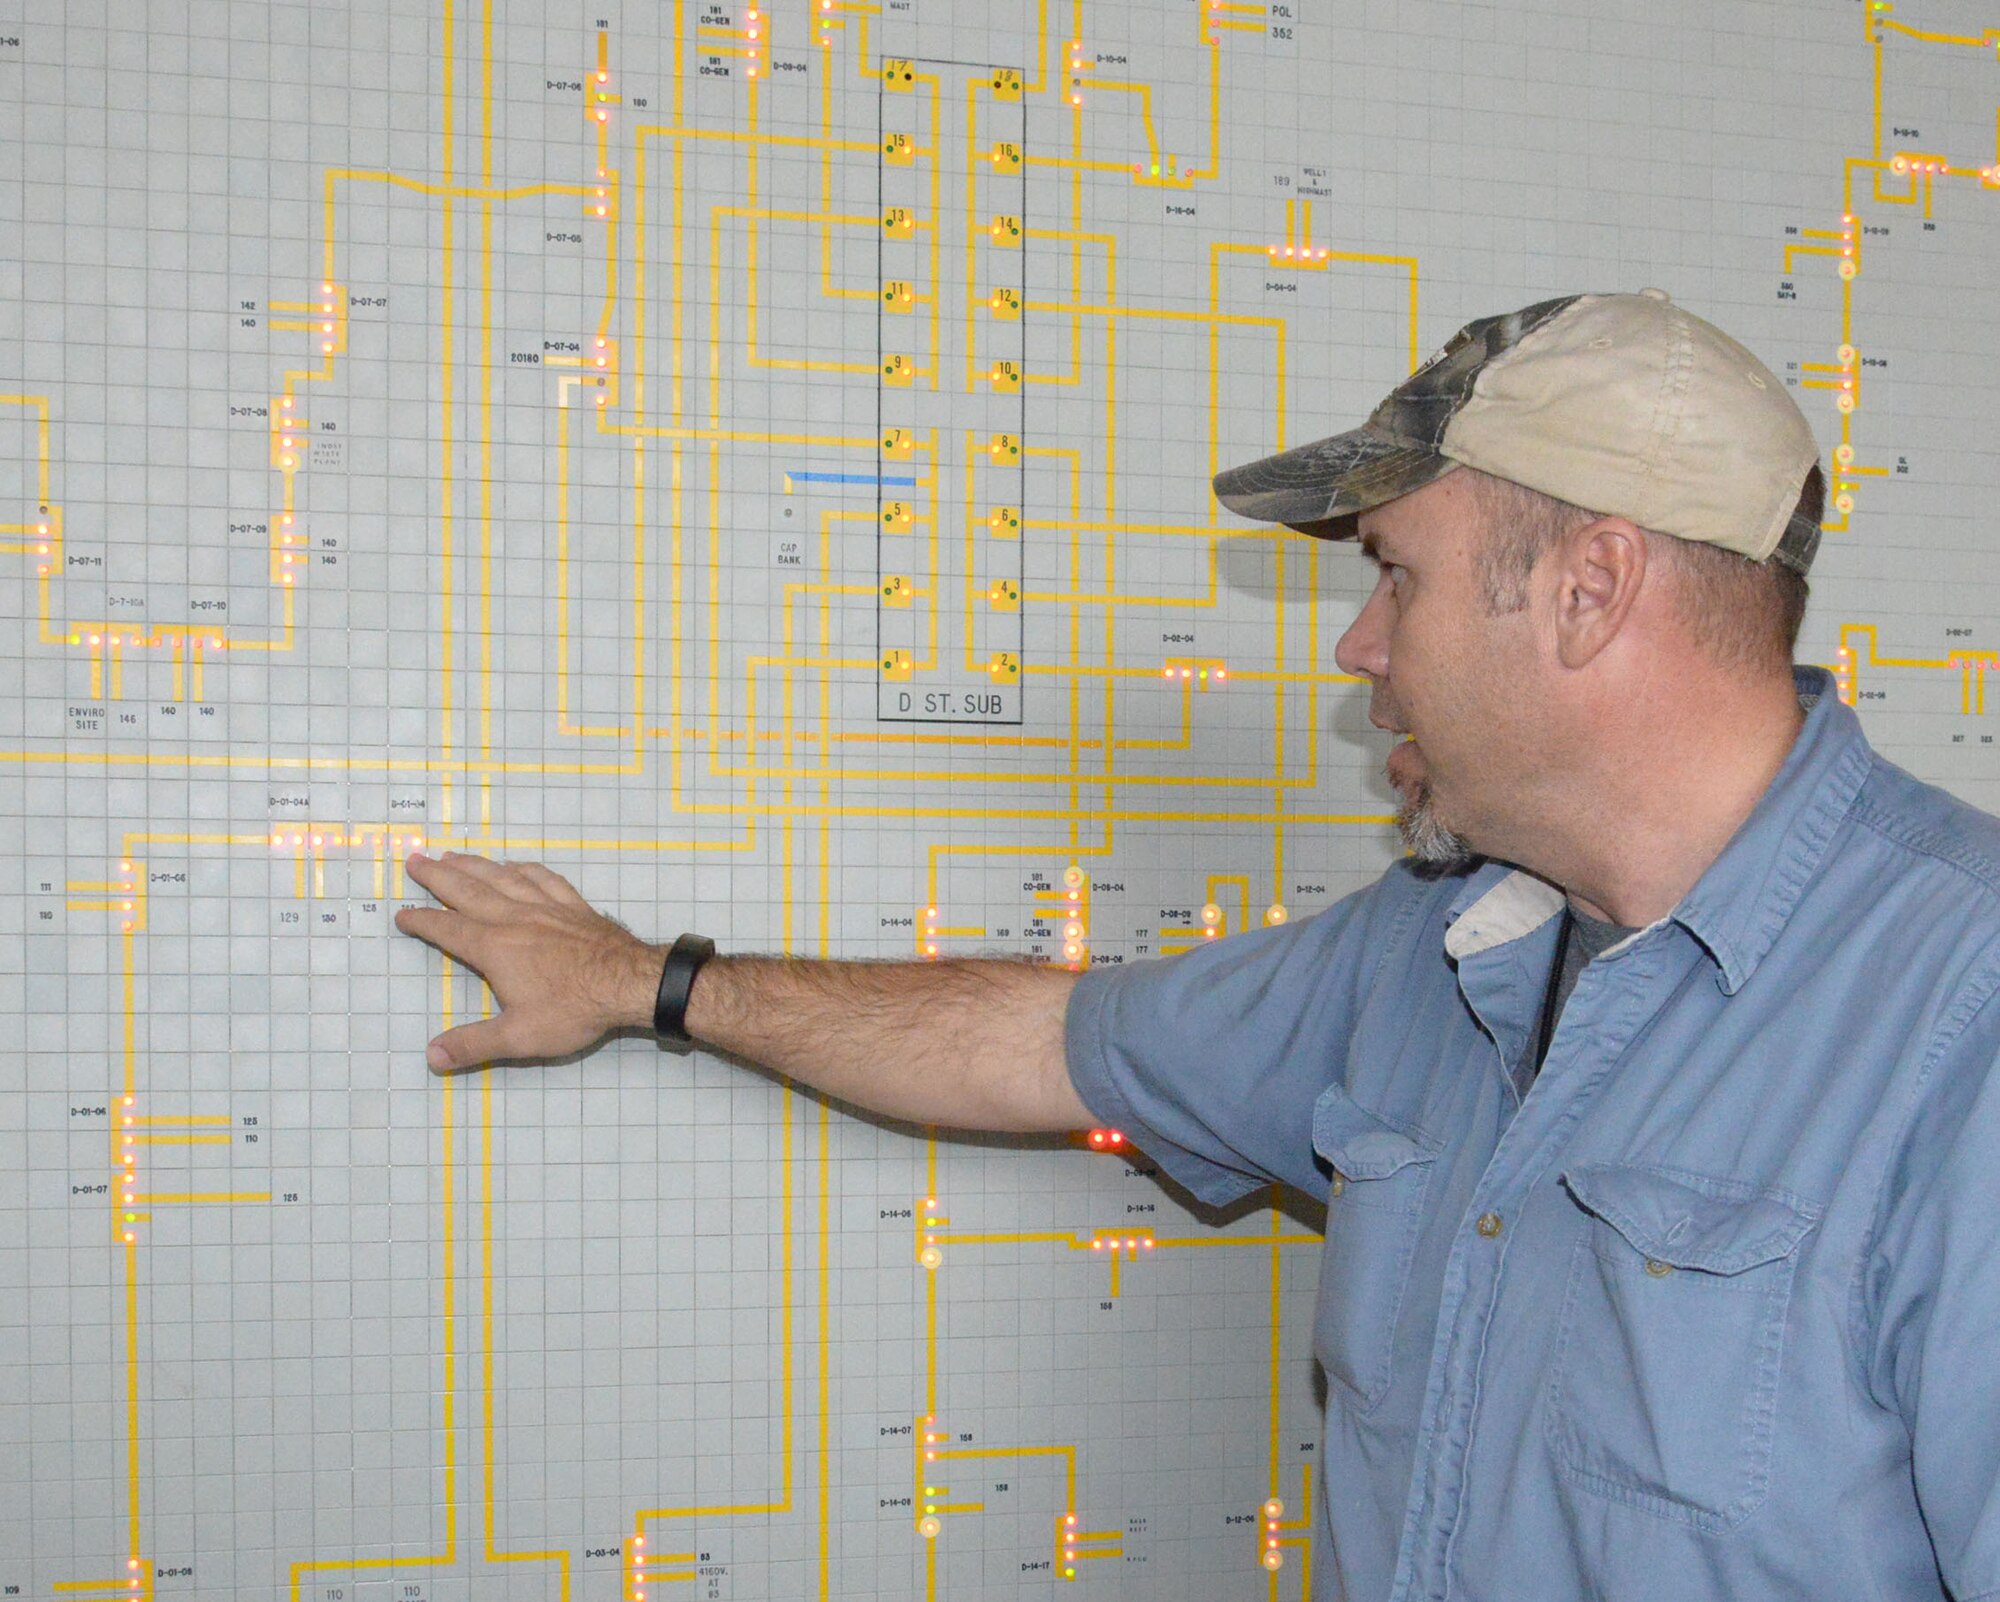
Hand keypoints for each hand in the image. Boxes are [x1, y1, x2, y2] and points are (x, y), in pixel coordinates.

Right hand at [394, 852, 661, 1072]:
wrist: (630, 983)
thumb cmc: (574, 1010)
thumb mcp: (519, 1036)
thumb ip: (473, 1045)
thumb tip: (432, 1056)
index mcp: (494, 947)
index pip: (447, 930)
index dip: (421, 922)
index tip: (402, 914)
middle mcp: (515, 918)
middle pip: (468, 891)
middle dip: (437, 877)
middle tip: (415, 860)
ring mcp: (546, 907)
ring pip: (502, 877)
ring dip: (474, 864)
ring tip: (452, 855)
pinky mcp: (573, 906)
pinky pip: (543, 878)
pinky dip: (523, 868)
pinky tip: (515, 865)